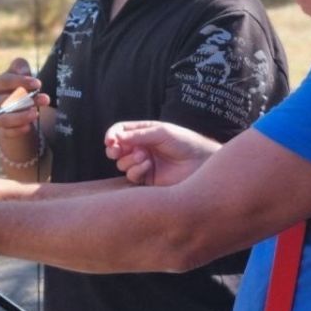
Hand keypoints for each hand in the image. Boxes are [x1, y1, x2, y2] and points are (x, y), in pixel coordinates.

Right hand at [0, 58, 48, 140]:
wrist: (17, 110)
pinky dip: (17, 130)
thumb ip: (21, 68)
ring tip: (35, 113)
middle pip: (5, 101)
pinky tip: (28, 127)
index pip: (5, 81)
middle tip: (43, 99)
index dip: (21, 82)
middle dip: (26, 100)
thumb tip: (23, 69)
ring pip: (3, 118)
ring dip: (20, 116)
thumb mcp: (21, 76)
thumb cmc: (19, 89)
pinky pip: (7, 132)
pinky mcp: (1, 130)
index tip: (38, 84)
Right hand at [103, 121, 219, 185]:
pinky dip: (136, 170)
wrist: (200, 162)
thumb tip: (116, 138)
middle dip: (113, 149)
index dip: (112, 135)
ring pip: (122, 164)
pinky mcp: (147, 179)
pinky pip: (131, 176)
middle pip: (116, 149)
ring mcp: (143, 164)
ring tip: (144, 156)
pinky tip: (148, 165)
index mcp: (144, 132)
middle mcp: (141, 147)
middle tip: (115, 150)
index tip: (110, 141)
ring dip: (129, 159)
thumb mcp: (161, 133)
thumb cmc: (184, 142)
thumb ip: (138, 135)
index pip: (121, 131)